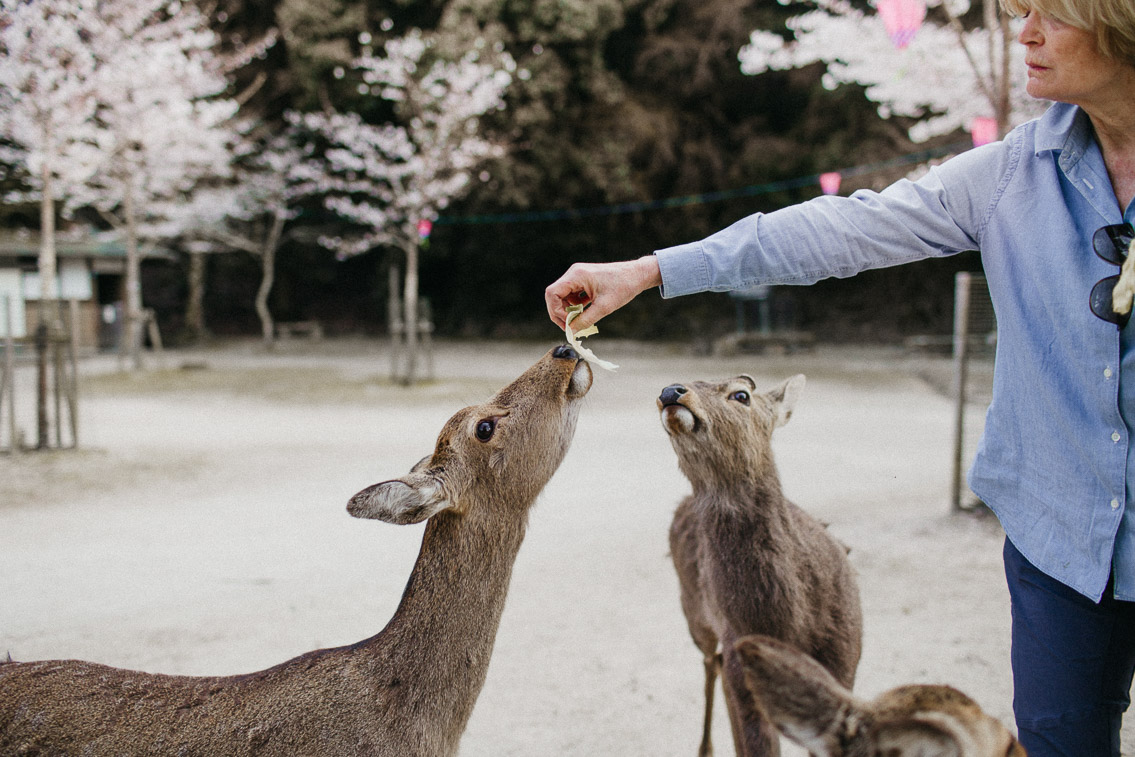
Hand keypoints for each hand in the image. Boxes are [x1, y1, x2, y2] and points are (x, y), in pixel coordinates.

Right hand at [544, 256, 662, 330]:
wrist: (638, 275)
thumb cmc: (624, 287)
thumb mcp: (604, 307)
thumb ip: (585, 320)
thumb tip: (570, 332)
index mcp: (576, 275)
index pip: (552, 293)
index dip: (555, 311)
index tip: (567, 323)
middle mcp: (574, 273)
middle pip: (555, 295)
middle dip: (560, 313)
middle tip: (570, 328)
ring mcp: (578, 276)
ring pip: (563, 296)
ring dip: (568, 310)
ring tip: (579, 321)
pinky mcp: (584, 280)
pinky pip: (572, 295)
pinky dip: (575, 306)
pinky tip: (585, 312)